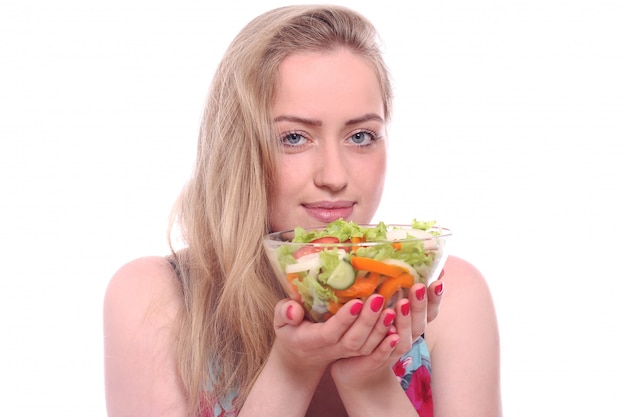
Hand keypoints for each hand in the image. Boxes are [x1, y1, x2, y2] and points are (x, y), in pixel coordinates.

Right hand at [271, 294, 392, 372]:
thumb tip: (293, 309)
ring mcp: (345, 352)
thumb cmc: (290, 330)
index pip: (330, 332)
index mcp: (311, 340)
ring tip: (393, 308)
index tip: (357, 302)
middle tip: (379, 298)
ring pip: (366, 346)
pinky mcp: (356, 351)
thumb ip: (284, 313)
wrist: (301, 354)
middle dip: (368, 320)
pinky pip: (373, 349)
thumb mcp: (281, 321)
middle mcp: (331, 349)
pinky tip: (398, 322)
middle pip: (353, 340)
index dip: (344, 319)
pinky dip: (387, 339)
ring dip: (381, 328)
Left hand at [330, 278, 443, 386]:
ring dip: (405, 321)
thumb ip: (390, 287)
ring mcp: (393, 350)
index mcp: (411, 322)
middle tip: (418, 287)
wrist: (353, 366)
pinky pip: (384, 354)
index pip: (429, 309)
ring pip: (405, 337)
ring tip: (401, 304)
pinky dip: (389, 346)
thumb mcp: (382, 303)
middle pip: (420, 322)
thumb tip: (395, 254)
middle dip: (420, 304)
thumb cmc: (370, 328)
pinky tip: (391, 336)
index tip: (439, 279)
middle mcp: (407, 336)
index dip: (436, 297)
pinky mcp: (375, 361)